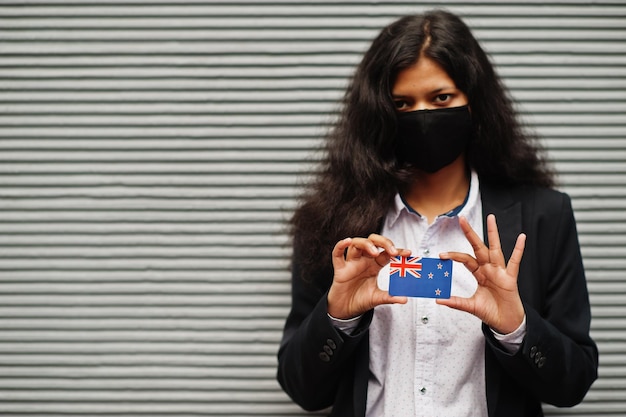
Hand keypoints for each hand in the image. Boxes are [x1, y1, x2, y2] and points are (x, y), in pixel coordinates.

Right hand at [327, 234, 410, 319]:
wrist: (345, 310)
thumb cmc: (360, 300)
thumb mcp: (377, 298)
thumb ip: (390, 297)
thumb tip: (404, 299)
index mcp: (374, 265)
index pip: (386, 253)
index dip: (398, 251)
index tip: (408, 253)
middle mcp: (363, 261)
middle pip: (373, 241)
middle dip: (383, 242)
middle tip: (392, 251)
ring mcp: (352, 263)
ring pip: (357, 244)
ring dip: (366, 244)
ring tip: (374, 252)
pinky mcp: (340, 269)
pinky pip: (337, 254)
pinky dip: (341, 246)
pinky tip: (347, 241)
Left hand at [437, 214, 525, 333]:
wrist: (506, 323)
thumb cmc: (490, 312)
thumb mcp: (470, 306)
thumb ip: (456, 302)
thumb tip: (439, 299)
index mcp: (479, 273)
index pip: (465, 259)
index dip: (454, 255)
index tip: (441, 255)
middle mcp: (489, 269)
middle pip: (478, 247)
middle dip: (470, 233)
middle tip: (461, 218)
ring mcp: (500, 272)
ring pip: (495, 249)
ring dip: (493, 233)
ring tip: (491, 218)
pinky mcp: (511, 278)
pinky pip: (515, 262)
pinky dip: (519, 250)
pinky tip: (522, 237)